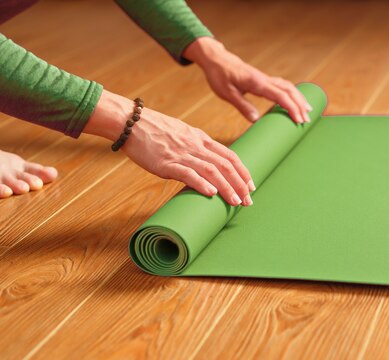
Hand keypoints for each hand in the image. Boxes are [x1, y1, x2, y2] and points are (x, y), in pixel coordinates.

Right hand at [85, 90, 253, 205]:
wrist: (129, 121)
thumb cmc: (154, 130)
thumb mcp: (182, 133)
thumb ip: (196, 146)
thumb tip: (208, 164)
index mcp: (200, 138)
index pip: (229, 155)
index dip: (243, 171)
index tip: (251, 186)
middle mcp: (195, 145)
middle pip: (225, 165)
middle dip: (240, 184)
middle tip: (249, 201)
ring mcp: (181, 154)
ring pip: (211, 170)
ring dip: (226, 187)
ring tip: (236, 201)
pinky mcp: (165, 162)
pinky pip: (187, 173)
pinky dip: (201, 183)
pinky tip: (211, 193)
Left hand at [183, 37, 311, 123]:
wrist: (216, 59)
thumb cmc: (219, 75)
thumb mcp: (227, 93)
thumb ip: (242, 105)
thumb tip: (256, 120)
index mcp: (257, 83)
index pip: (280, 96)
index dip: (292, 108)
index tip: (299, 120)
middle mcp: (264, 79)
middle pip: (289, 90)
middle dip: (300, 105)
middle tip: (307, 121)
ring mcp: (265, 79)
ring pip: (288, 86)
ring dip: (298, 98)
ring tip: (307, 111)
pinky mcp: (263, 79)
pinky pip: (282, 86)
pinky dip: (292, 93)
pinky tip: (294, 101)